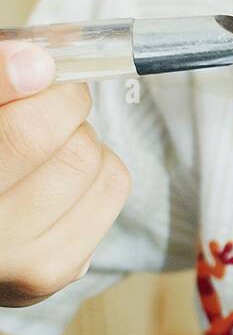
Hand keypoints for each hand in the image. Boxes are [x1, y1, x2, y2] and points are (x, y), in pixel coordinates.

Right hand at [0, 42, 131, 307]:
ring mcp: (18, 261)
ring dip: (80, 137)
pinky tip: (62, 175)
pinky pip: (112, 186)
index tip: (39, 64)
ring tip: (46, 146)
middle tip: (44, 103)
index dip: (33, 78)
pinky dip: (98, 166)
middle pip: (56, 140)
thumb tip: (38, 63)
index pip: (22, 133)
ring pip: (91, 160)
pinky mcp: (54, 271)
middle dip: (60, 106)